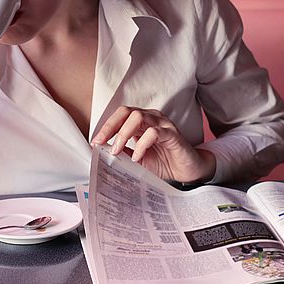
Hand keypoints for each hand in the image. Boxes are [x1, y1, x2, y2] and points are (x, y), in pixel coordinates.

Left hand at [92, 106, 215, 183]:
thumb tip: (102, 153)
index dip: (106, 126)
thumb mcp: (138, 159)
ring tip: (117, 152)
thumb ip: (123, 153)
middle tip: (101, 144)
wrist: (187, 172)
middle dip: (110, 127)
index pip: (121, 115)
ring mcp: (164, 125)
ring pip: (139, 117)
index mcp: (142, 122)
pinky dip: (141, 145)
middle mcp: (152, 118)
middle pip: (127, 111)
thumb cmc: (164, 163)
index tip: (95, 142)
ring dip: (124, 134)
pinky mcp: (173, 135)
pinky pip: (154, 133)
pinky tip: (136, 157)